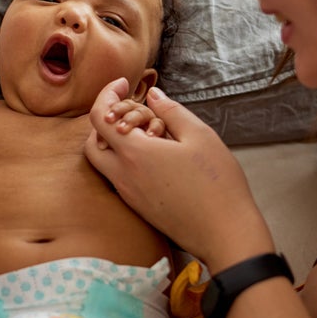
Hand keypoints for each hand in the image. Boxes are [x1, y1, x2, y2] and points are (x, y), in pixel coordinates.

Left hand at [85, 78, 273, 272]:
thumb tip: (151, 95)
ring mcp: (127, 193)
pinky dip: (124, 159)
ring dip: (112, 141)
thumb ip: (170, 111)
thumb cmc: (217, 183)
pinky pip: (117, 177)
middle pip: (91, 142)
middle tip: (129, 109)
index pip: (98, 116)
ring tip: (143, 130)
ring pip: (103, 161)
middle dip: (103, 120)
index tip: (124, 83)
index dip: (106, 94)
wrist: (224, 234)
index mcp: (134, 153)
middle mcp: (122, 174)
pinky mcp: (137, 206)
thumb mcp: (199, 136)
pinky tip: (153, 154)